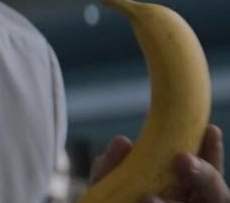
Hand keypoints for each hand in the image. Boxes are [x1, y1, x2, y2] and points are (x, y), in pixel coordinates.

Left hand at [89, 124, 229, 201]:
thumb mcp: (108, 185)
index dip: (212, 151)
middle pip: (216, 194)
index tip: (209, 129)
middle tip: (182, 159)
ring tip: (149, 198)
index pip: (206, 170)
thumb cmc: (114, 201)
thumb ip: (112, 167)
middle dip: (205, 174)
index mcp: (184, 190)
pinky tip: (147, 201)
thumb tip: (122, 142)